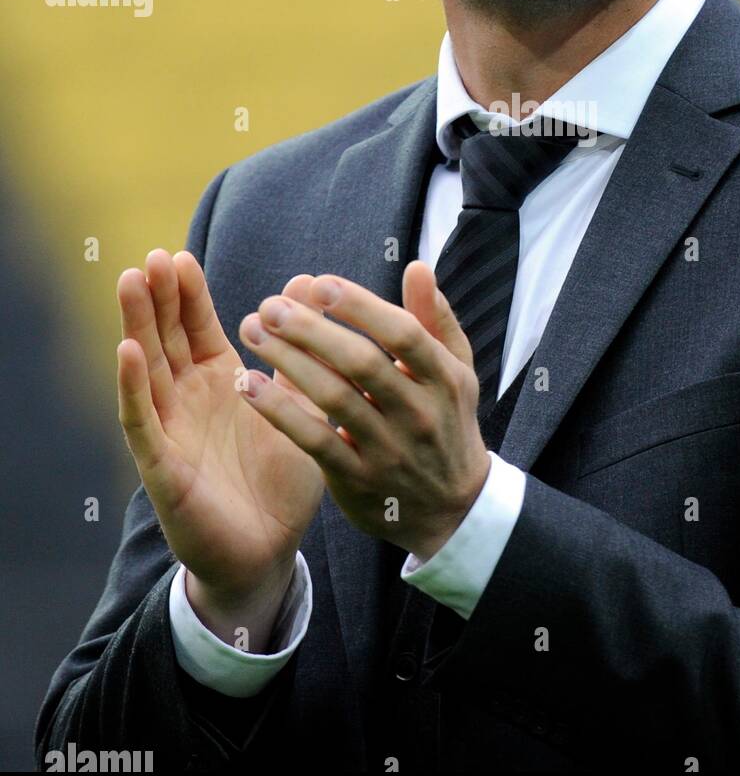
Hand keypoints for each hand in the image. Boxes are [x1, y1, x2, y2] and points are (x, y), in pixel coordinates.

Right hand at [116, 250, 327, 598]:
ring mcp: (171, 430)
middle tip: (152, 257)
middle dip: (157, 298)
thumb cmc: (282, 478)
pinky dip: (132, 386)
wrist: (271, 550)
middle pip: (165, 338)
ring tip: (130, 282)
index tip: (178, 255)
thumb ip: (300, 354)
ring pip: (147, 369)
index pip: (196, 328)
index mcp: (220, 382)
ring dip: (137, 326)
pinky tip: (126, 352)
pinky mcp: (162, 466)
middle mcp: (188, 400)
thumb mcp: (299, 405)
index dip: (186, 294)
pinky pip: (142, 421)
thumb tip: (306, 288)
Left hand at [236, 260, 490, 559]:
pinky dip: (279, 411)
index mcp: (443, 378)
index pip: (402, 334)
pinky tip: (247, 384)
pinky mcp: (357, 479)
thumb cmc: (446, 422)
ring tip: (252, 330)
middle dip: (312, 329)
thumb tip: (416, 267)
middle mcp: (418, 413)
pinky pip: (313, 441)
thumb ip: (434, 318)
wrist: (453, 508)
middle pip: (362, 363)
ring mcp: (388, 449)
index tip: (318, 283)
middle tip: (271, 304)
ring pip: (333, 399)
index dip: (360, 306)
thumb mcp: (456, 370)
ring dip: (287, 361)